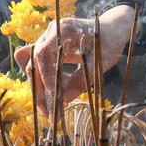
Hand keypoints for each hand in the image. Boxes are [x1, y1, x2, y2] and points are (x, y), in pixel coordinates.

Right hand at [13, 5, 134, 113]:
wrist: (112, 29)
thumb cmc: (109, 42)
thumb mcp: (100, 61)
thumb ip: (83, 78)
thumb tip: (64, 99)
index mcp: (64, 30)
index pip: (44, 55)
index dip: (47, 78)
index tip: (56, 99)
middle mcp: (51, 33)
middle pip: (34, 63)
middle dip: (41, 91)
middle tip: (51, 116)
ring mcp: (47, 40)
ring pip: (33, 68)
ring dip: (40, 90)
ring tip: (51, 112)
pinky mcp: (48, 49)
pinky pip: (37, 66)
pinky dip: (40, 82)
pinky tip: (49, 98)